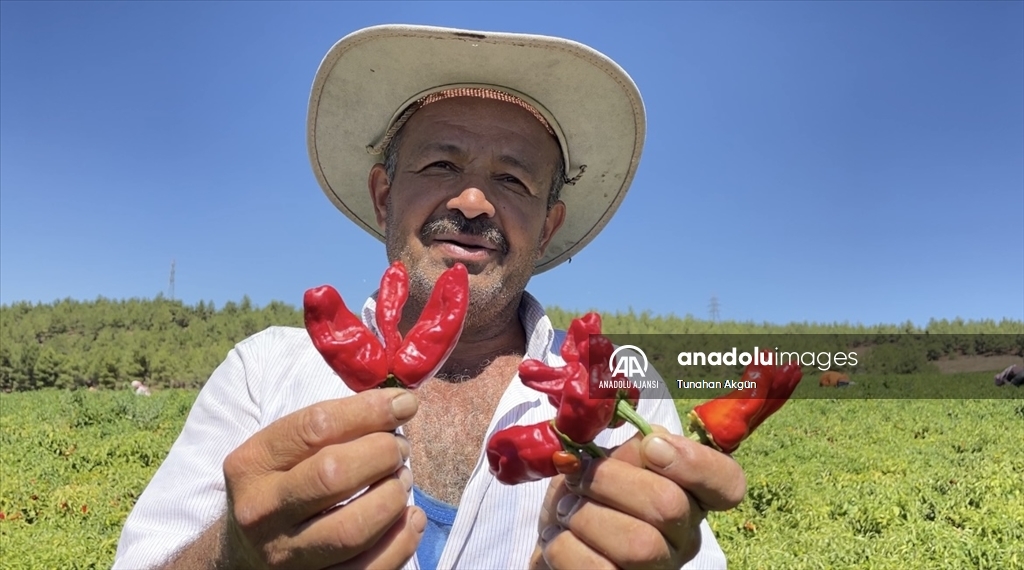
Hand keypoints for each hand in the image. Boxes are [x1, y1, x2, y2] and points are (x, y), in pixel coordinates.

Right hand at [219, 387, 424, 568]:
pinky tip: (410, 518)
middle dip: (382, 454)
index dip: (369, 411)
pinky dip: (400, 542)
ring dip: (393, 498)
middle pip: (333, 475)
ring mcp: (284, 556)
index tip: (404, 404)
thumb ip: (333, 425)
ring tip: (402, 481)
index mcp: (252, 464)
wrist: (243, 554)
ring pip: (352, 529)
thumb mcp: (284, 450)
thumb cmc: (279, 487)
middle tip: (399, 449)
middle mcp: (261, 512)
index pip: (316, 427)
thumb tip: (401, 404)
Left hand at [532, 425, 745, 568]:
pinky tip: (560, 539)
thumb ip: (631, 450)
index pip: (727, 483)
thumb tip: (650, 440)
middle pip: (670, 505)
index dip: (696, 463)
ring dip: (585, 517)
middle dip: (610, 482)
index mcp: (687, 496)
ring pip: (638, 544)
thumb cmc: (584, 498)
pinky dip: (566, 546)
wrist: (552, 541)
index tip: (652, 447)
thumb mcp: (606, 462)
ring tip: (566, 511)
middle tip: (579, 478)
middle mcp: (683, 538)